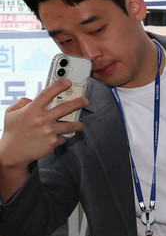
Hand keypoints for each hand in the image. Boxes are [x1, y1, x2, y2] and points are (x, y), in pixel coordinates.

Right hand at [0, 79, 85, 199]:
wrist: (13, 153)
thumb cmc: (12, 131)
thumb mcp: (11, 113)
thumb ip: (22, 102)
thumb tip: (33, 99)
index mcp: (31, 110)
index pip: (47, 93)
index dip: (59, 86)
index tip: (67, 82)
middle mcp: (42, 119)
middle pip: (66, 108)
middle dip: (78, 103)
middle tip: (84, 101)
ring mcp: (49, 131)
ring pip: (71, 125)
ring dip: (78, 124)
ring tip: (79, 124)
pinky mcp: (53, 142)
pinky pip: (63, 137)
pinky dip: (62, 136)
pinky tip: (57, 137)